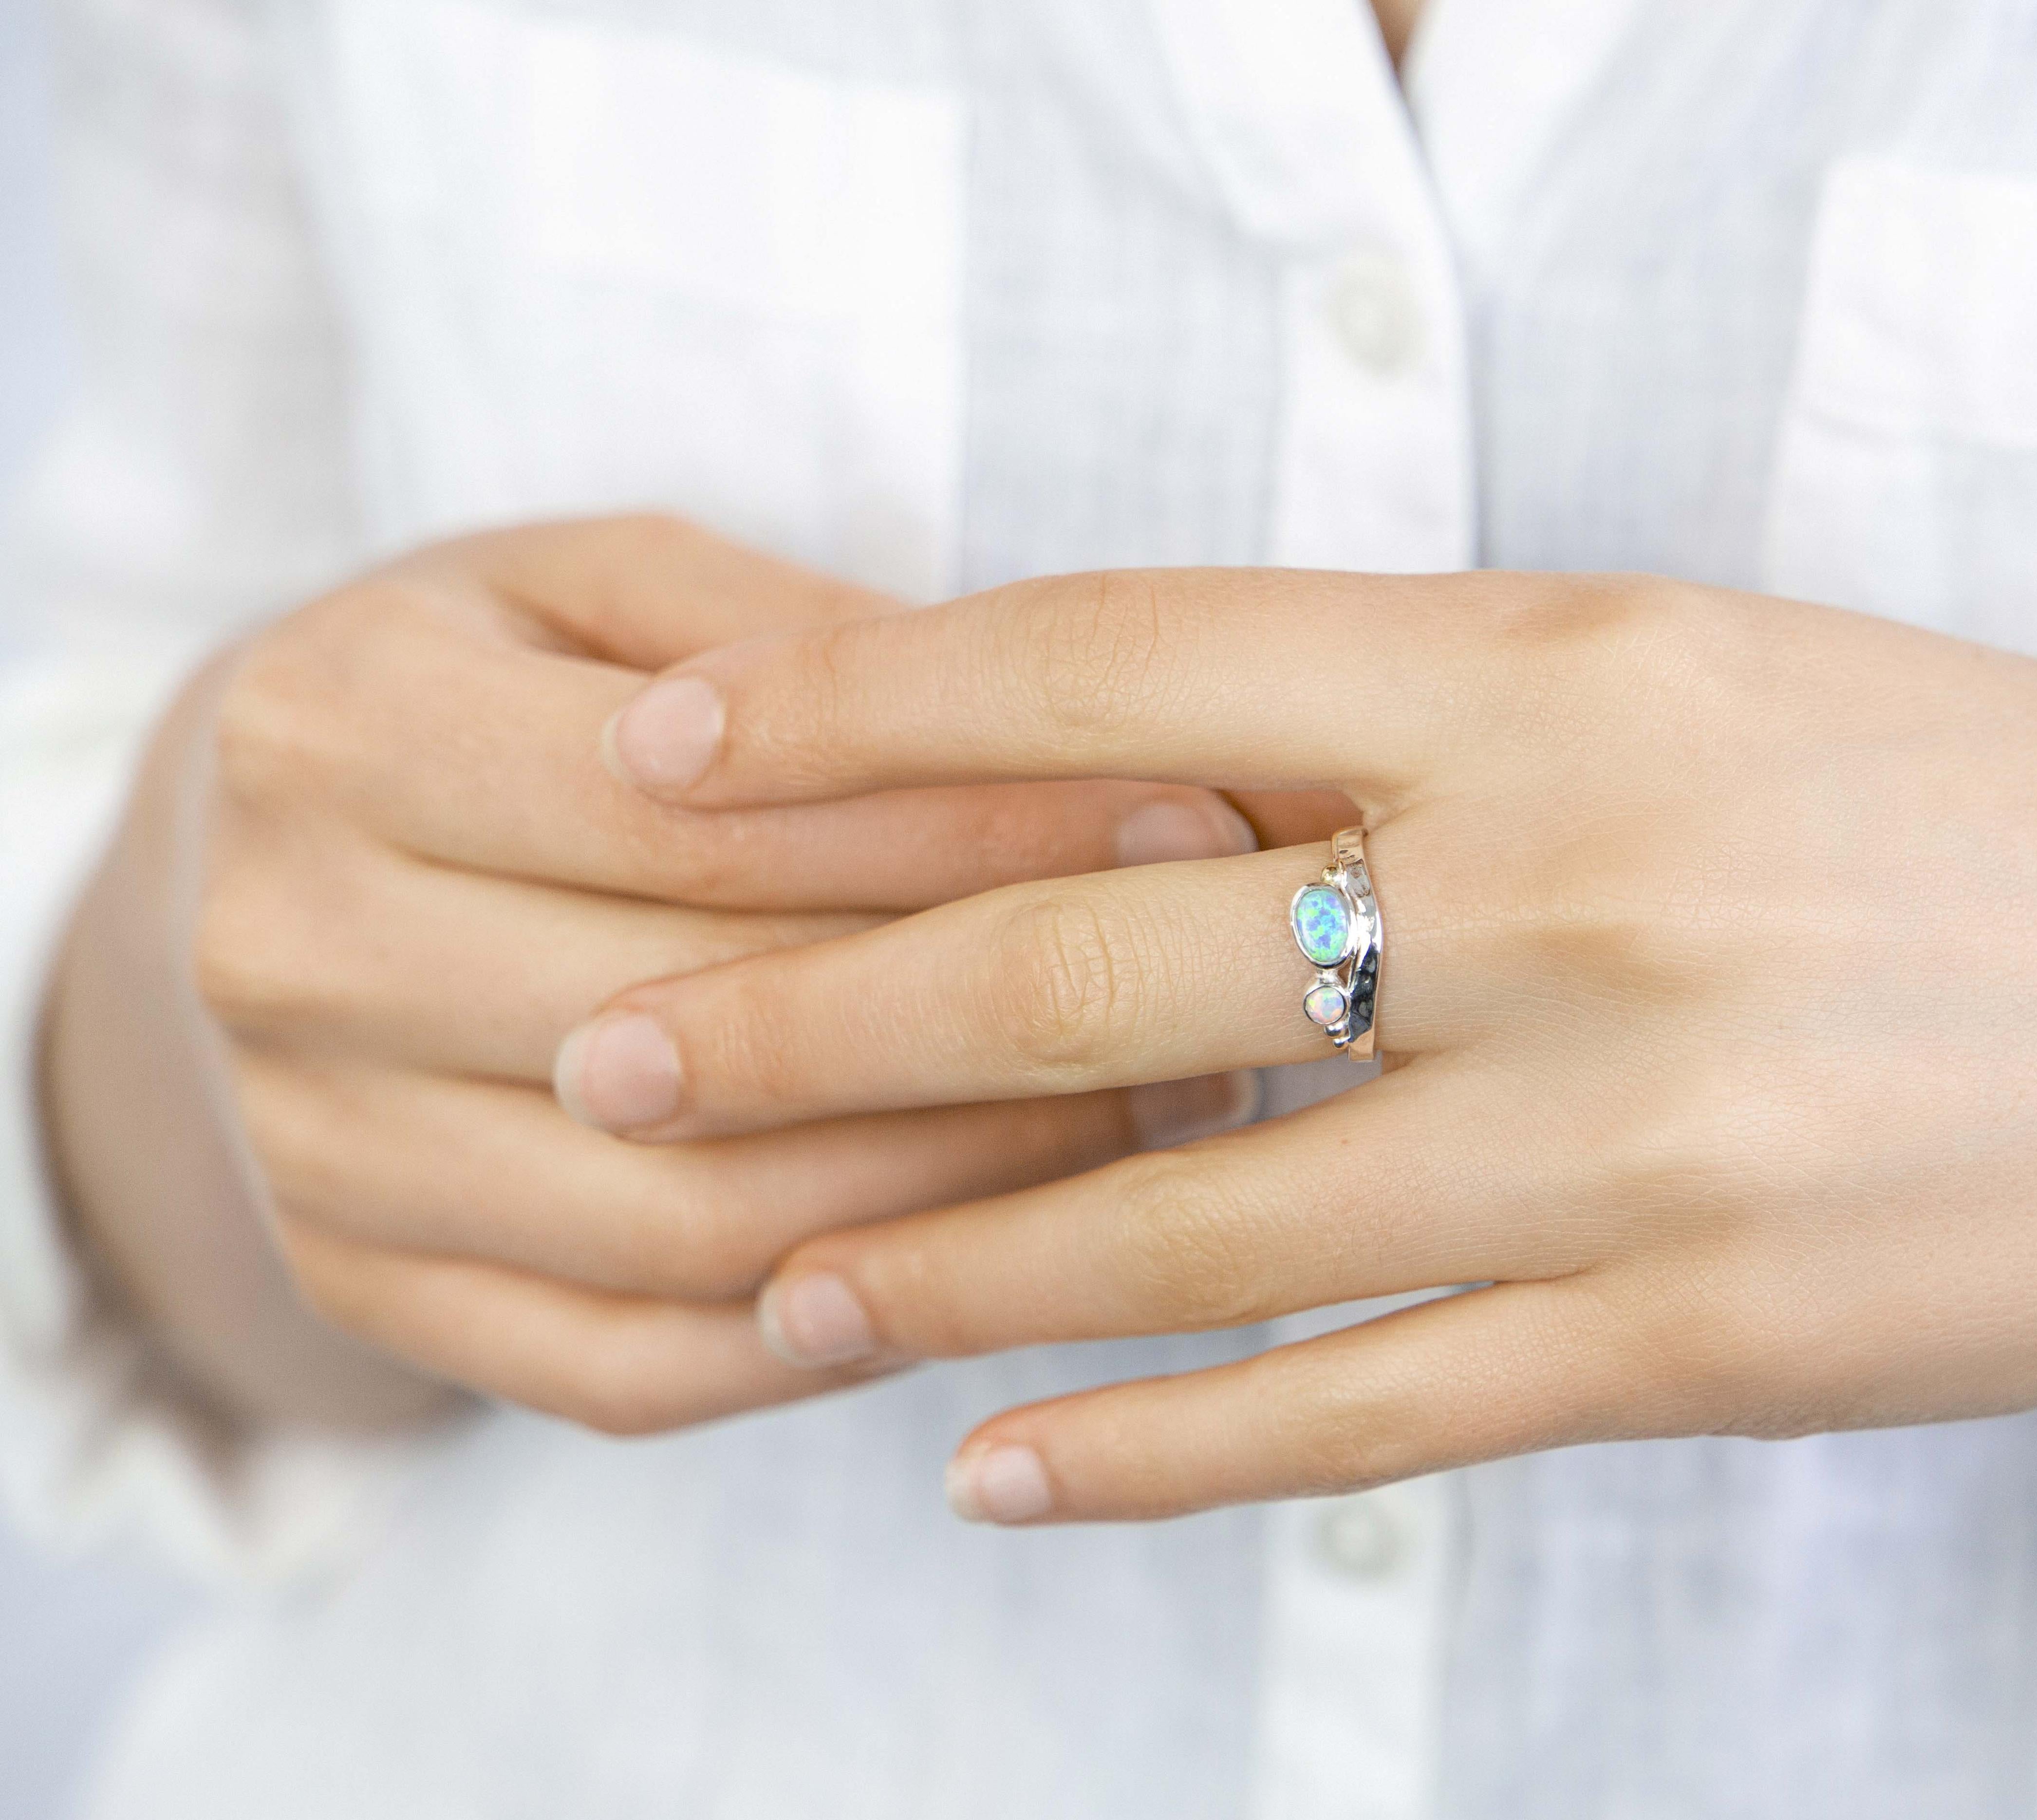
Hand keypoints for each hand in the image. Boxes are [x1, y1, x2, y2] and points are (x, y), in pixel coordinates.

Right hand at [43, 520, 1277, 1433]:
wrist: (237, 866)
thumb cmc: (487, 694)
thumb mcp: (598, 589)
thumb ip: (790, 642)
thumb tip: (1059, 734)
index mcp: (340, 729)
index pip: (708, 820)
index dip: (971, 831)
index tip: (1194, 824)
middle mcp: (288, 952)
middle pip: (706, 1028)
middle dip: (996, 1024)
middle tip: (1219, 1000)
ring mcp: (312, 1151)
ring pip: (687, 1229)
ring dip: (953, 1202)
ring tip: (1154, 1136)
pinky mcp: (363, 1294)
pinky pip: (630, 1367)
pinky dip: (831, 1337)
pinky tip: (998, 1269)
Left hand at [566, 569, 2036, 1533]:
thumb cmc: (1953, 807)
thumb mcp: (1682, 682)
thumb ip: (1416, 732)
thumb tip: (1123, 806)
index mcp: (1551, 674)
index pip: (1108, 670)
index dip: (855, 708)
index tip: (664, 749)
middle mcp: (1562, 889)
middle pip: (1083, 968)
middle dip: (802, 1023)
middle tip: (599, 1067)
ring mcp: (1626, 1132)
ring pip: (1189, 1227)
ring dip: (947, 1274)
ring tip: (769, 1300)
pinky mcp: (1695, 1335)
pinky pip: (1358, 1407)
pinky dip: (1153, 1453)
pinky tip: (1001, 1473)